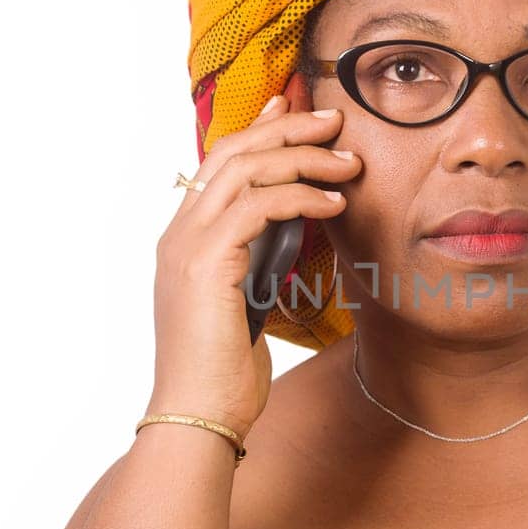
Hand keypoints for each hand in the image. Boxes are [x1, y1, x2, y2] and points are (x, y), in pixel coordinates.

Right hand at [148, 88, 359, 435]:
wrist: (198, 418)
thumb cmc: (224, 375)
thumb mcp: (245, 304)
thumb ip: (256, 262)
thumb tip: (287, 233)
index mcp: (184, 239)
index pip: (219, 163)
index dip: (259, 129)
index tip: (296, 110)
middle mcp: (179, 233)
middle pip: (231, 151)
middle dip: (286, 128)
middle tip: (335, 120)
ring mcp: (186, 245)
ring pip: (245, 170)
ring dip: (303, 158)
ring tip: (349, 162)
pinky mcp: (206, 264)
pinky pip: (257, 206)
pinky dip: (300, 197)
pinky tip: (333, 203)